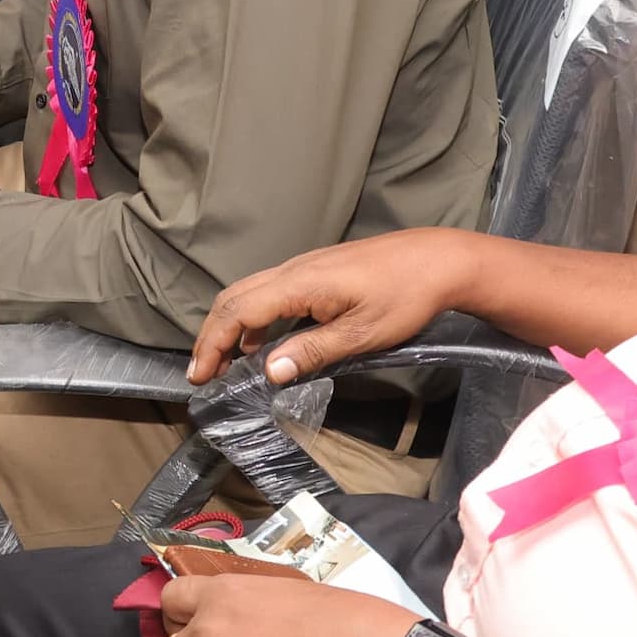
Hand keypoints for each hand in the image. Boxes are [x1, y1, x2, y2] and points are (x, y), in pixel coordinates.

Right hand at [189, 231, 474, 387]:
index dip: (213, 344)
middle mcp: (293, 270)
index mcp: (299, 284)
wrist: (437, 260)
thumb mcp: (361, 334)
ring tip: (224, 363)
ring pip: (249, 292)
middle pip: (234, 298)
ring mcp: (304, 267)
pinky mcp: (316, 271)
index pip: (239, 312)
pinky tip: (261, 343)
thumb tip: (269, 372)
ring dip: (230, 326)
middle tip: (202, 373)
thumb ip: (312, 351)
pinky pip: (270, 291)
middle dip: (211, 335)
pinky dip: (253, 317)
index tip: (199, 376)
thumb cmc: (404, 296)